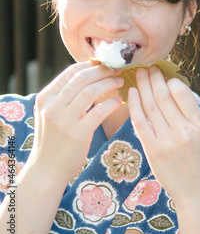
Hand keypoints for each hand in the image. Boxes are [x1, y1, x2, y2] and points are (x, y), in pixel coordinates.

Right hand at [28, 62, 123, 183]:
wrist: (47, 168)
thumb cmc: (54, 138)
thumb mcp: (50, 113)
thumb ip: (64, 95)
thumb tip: (89, 74)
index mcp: (45, 98)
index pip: (70, 72)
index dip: (91, 66)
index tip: (106, 65)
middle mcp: (52, 106)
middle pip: (82, 78)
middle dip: (103, 71)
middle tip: (118, 70)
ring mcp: (64, 120)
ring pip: (91, 91)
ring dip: (109, 83)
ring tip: (121, 82)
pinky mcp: (78, 134)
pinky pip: (99, 111)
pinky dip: (112, 102)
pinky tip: (119, 101)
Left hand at [128, 67, 199, 204]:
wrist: (196, 190)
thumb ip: (191, 113)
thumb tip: (173, 87)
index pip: (181, 93)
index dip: (170, 80)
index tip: (163, 73)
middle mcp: (184, 131)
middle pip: (163, 97)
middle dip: (154, 78)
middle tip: (147, 67)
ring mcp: (167, 141)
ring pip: (150, 106)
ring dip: (143, 87)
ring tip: (139, 75)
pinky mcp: (153, 150)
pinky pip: (140, 122)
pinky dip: (134, 105)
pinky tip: (132, 93)